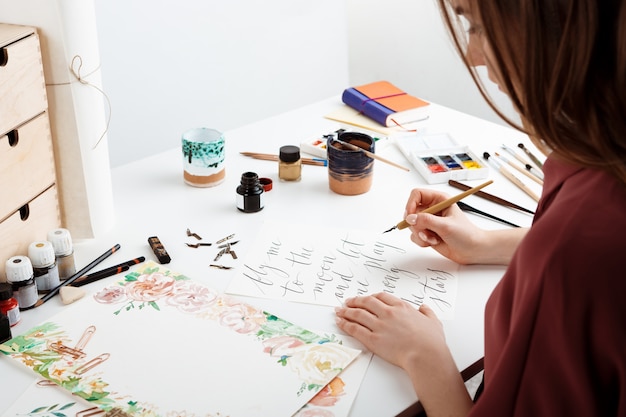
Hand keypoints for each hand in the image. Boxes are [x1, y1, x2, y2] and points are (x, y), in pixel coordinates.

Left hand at [336, 293, 474, 415]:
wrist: (426, 355)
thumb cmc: (431, 341)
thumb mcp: (433, 322)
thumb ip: (427, 313)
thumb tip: (424, 308)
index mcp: (401, 307)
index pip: (381, 297)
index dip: (371, 297)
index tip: (366, 298)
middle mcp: (388, 313)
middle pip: (366, 302)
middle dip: (354, 301)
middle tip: (347, 301)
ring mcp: (379, 325)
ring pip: (357, 314)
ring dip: (346, 311)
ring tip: (339, 311)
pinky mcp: (373, 339)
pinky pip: (355, 329)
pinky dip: (345, 324)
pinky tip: (340, 322)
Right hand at [404, 188, 486, 263]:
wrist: (472, 250)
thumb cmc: (466, 234)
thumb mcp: (446, 225)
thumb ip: (426, 220)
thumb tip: (410, 218)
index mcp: (439, 200)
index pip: (417, 194)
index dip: (411, 204)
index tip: (410, 217)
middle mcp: (432, 209)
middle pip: (411, 211)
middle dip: (416, 224)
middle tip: (425, 231)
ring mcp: (429, 222)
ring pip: (412, 225)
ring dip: (420, 234)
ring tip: (433, 238)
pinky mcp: (427, 233)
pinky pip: (414, 235)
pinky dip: (421, 241)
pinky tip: (434, 242)